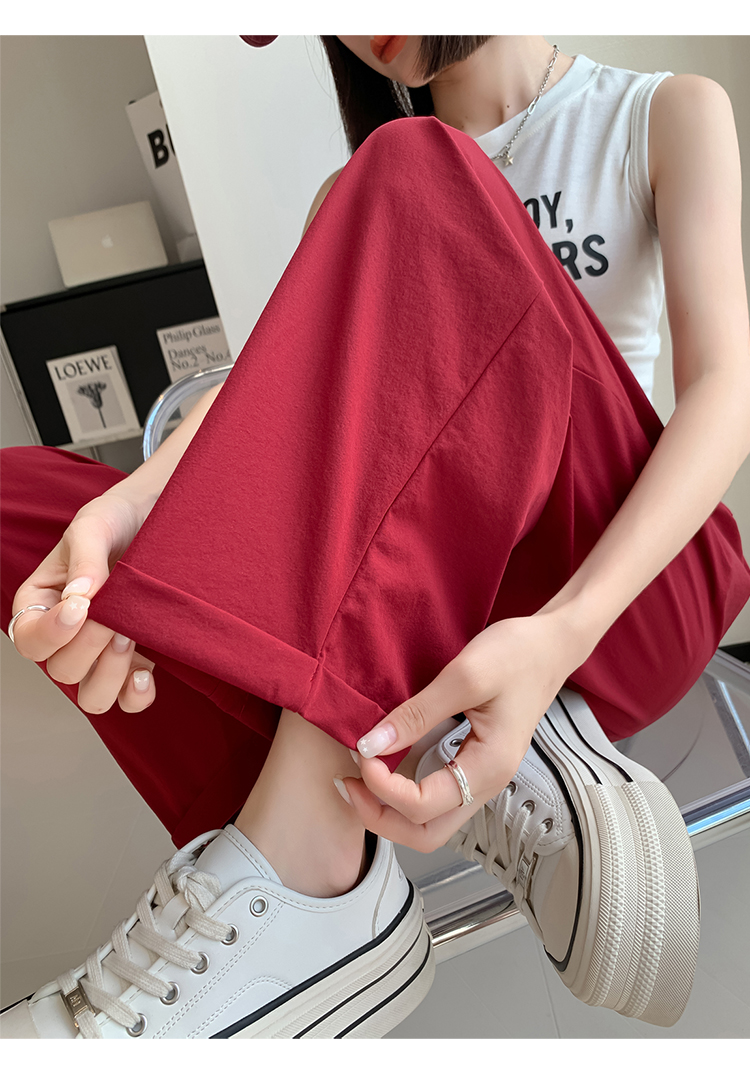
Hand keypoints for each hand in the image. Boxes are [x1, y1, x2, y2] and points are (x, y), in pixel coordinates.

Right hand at [9, 490, 155, 713]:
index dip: (51, 632)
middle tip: (115, 616)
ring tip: (129, 637)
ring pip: (92, 697)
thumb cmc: (115, 522)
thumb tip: (80, 596)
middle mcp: (67, 637)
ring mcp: (102, 654)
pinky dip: (135, 695)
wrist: (158, 522)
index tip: (81, 607)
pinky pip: (128, 701)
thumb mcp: (94, 526)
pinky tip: (145, 671)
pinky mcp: (135, 662)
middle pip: (61, 671)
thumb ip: (85, 559)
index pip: (28, 639)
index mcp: (42, 604)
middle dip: (89, 646)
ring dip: (110, 674)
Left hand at [341, 614, 586, 851]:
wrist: (550, 646)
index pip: (422, 806)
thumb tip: (371, 744)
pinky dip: (402, 794)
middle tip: (347, 782)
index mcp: (488, 768)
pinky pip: (435, 798)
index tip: (361, 751)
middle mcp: (486, 784)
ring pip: (430, 823)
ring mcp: (481, 778)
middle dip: (379, 818)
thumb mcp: (465, 676)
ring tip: (357, 778)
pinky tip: (382, 767)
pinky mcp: (473, 765)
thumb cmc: (517, 655)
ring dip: (389, 810)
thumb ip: (417, 713)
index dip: (382, 787)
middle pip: (425, 834)